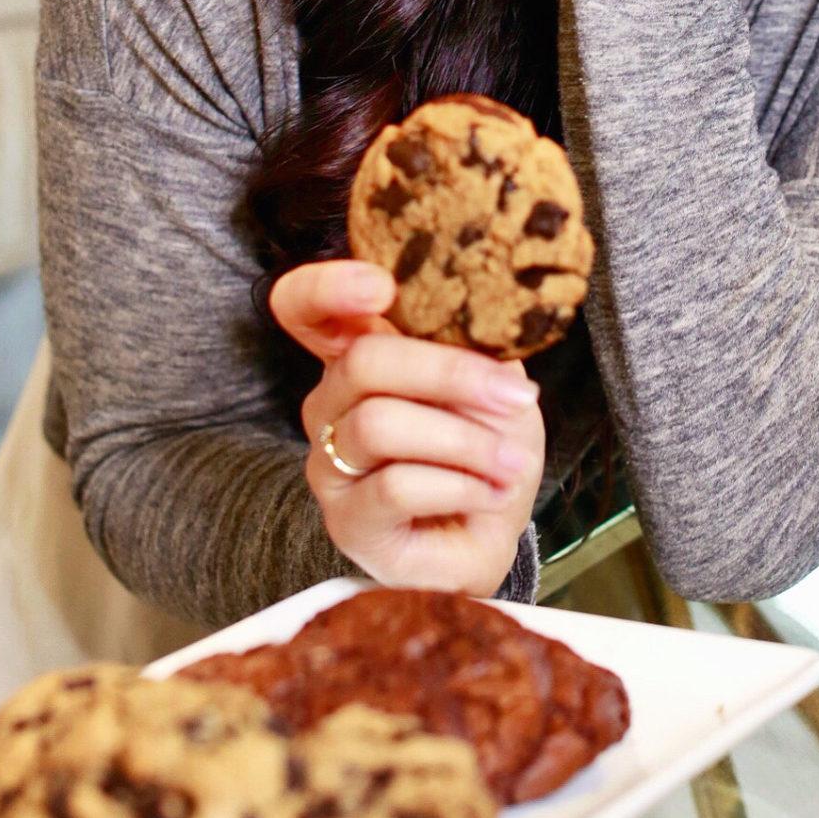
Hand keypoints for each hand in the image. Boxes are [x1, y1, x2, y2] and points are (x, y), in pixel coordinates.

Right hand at [270, 260, 544, 596]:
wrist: (492, 531)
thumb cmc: (486, 447)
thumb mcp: (493, 387)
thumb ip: (477, 352)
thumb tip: (493, 333)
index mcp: (358, 354)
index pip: (304, 306)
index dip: (328, 286)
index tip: (381, 286)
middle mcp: (330, 404)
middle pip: (362, 361)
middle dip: (450, 373)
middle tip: (514, 396)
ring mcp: (330, 464)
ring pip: (380, 425)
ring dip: (466, 442)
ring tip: (512, 463)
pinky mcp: (348, 522)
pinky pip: (396, 486)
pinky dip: (460, 485)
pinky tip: (490, 493)